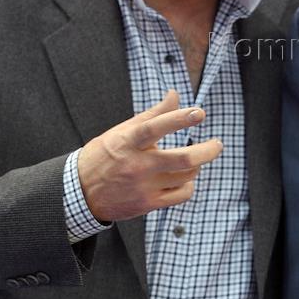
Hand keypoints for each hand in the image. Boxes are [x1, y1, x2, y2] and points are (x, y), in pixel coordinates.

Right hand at [77, 90, 222, 221]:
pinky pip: (181, 195)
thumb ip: (152, 115)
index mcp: (128, 142)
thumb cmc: (105, 155)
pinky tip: (185, 179)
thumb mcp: (123, 131)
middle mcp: (137, 165)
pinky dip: (189, 185)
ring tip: (194, 160)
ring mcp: (143, 187)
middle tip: (217, 144)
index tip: (199, 113)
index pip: (154, 128)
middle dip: (207, 151)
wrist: (81, 193)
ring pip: (185, 176)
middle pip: (182, 160)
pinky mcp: (148, 204)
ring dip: (196, 166)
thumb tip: (175, 95)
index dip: (178, 119)